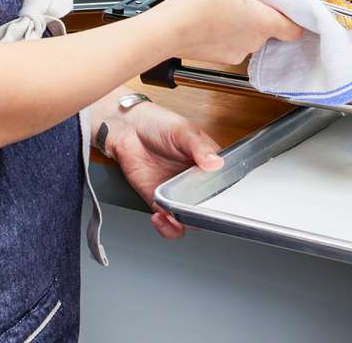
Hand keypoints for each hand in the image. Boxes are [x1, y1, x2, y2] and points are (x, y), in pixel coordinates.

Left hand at [104, 101, 222, 238]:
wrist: (126, 130)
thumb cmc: (158, 124)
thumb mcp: (183, 131)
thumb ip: (200, 148)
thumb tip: (216, 163)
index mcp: (207, 163)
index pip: (224, 186)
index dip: (225, 198)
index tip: (219, 204)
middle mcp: (195, 181)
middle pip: (208, 207)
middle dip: (204, 216)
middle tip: (196, 212)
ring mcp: (177, 193)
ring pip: (190, 220)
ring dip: (185, 224)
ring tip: (177, 217)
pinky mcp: (160, 201)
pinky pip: (169, 222)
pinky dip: (167, 227)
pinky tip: (162, 217)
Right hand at [156, 0, 303, 63]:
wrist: (167, 30)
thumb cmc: (199, 4)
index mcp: (263, 23)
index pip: (294, 29)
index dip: (294, 17)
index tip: (285, 5)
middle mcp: (254, 42)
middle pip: (268, 28)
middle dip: (260, 11)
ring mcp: (235, 53)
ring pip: (248, 35)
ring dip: (242, 22)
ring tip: (224, 4)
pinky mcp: (218, 58)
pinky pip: (230, 43)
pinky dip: (225, 32)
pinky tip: (210, 18)